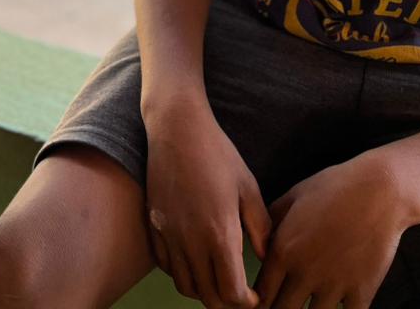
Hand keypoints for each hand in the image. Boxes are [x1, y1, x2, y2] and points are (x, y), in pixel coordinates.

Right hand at [146, 106, 270, 306]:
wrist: (177, 127)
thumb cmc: (217, 152)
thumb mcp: (248, 186)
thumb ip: (259, 227)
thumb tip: (265, 257)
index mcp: (219, 233)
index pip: (232, 293)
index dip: (247, 302)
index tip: (256, 297)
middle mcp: (191, 241)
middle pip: (208, 296)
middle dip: (227, 302)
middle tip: (239, 293)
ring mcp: (169, 234)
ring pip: (185, 285)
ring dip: (203, 290)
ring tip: (217, 278)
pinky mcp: (154, 225)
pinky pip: (166, 265)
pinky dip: (182, 272)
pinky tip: (193, 258)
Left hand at [256, 152, 418, 308]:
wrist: (379, 191)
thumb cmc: (333, 187)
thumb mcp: (293, 197)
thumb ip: (271, 223)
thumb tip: (260, 244)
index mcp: (283, 249)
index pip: (261, 293)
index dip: (259, 301)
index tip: (264, 301)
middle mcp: (304, 271)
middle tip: (284, 305)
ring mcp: (334, 284)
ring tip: (310, 306)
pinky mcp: (361, 292)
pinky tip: (340, 307)